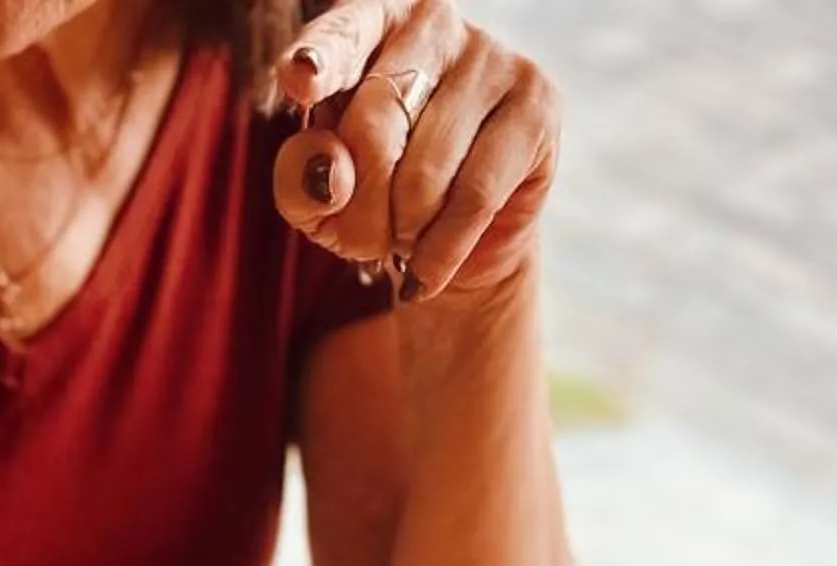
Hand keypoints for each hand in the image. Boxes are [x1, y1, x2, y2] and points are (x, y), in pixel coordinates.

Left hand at [273, 3, 558, 302]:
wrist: (456, 244)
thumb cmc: (377, 200)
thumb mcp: (320, 198)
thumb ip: (300, 180)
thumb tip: (328, 171)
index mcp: (371, 25)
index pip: (343, 35)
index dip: (322, 58)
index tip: (300, 76)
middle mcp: (432, 23)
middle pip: (375, 126)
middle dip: (359, 208)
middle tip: (365, 238)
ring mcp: (491, 58)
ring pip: (424, 172)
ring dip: (401, 233)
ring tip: (404, 237)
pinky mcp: (535, 106)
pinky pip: (473, 199)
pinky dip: (438, 252)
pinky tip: (426, 269)